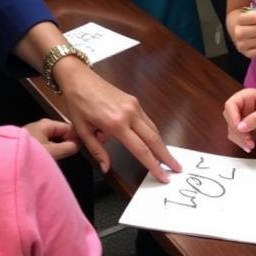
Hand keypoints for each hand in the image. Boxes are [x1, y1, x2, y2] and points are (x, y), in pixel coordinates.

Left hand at [23, 118, 78, 159]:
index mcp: (46, 124)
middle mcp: (38, 126)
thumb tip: (76, 145)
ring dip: (56, 147)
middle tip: (72, 154)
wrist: (5, 161)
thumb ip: (67, 147)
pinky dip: (48, 150)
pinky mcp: (26, 143)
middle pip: (58, 132)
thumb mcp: (52, 152)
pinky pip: (43, 144)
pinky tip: (48, 159)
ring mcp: (32, 134)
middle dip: (66, 142)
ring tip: (62, 158)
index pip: (67, 127)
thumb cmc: (30, 154)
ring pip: (50, 139)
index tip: (81, 148)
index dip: (75, 137)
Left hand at [49, 56, 179, 181]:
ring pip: (153, 129)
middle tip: (177, 169)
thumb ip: (97, 150)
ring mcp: (134, 105)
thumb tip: (107, 168)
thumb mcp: (82, 131)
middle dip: (166, 156)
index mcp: (116, 124)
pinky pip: (147, 120)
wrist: (79, 78)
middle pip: (154, 139)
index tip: (164, 177)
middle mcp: (130, 114)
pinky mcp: (134, 100)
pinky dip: (152, 133)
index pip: (140, 149)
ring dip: (161, 144)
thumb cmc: (78, 104)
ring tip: (166, 158)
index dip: (154, 165)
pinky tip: (153, 142)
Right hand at [224, 87, 255, 151]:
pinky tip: (251, 146)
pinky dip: (243, 142)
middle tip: (248, 140)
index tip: (239, 128)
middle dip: (236, 131)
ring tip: (251, 145)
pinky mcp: (252, 130)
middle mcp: (244, 107)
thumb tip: (239, 127)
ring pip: (234, 130)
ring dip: (239, 139)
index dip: (232, 116)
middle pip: (230, 119)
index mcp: (247, 97)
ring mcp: (247, 119)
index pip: (231, 105)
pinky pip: (241, 137)